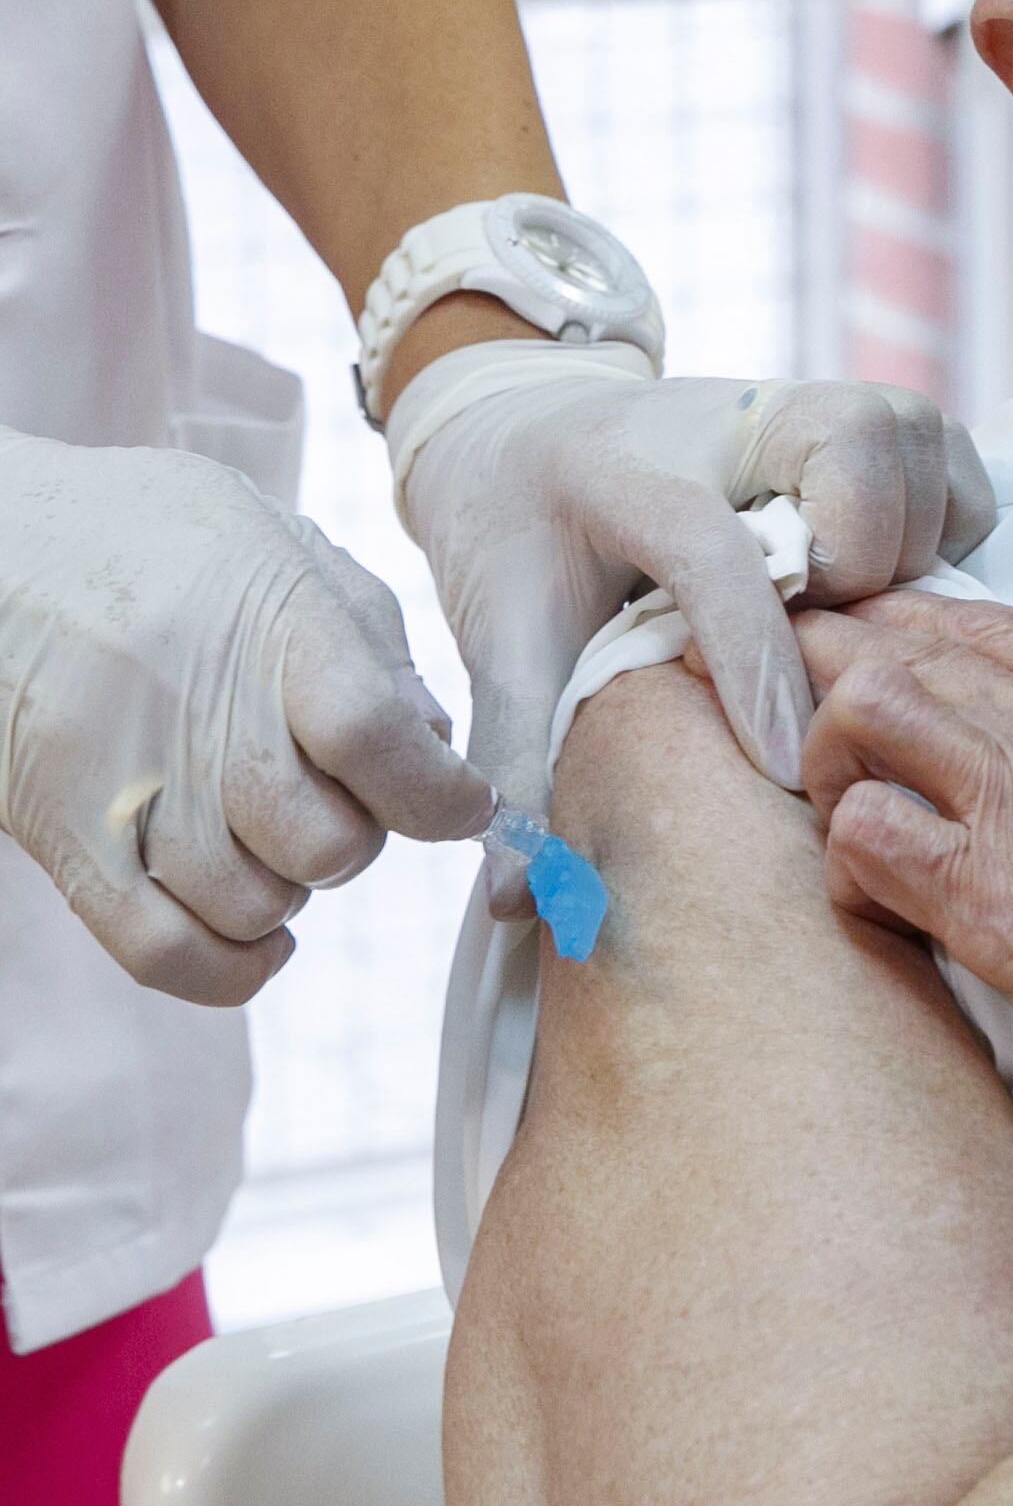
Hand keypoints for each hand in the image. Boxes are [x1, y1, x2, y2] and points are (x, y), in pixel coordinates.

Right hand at [0, 432, 491, 1002]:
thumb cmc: (149, 537)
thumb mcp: (276, 543)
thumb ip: (371, 642)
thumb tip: (436, 744)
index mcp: (269, 624)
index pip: (375, 738)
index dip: (441, 795)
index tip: (463, 803)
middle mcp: (195, 705)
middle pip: (326, 842)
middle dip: (360, 839)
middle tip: (337, 800)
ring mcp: (121, 778)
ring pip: (254, 904)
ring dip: (290, 890)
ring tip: (272, 834)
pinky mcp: (57, 831)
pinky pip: (159, 949)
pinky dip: (227, 968)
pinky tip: (260, 937)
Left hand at [390, 339, 994, 910]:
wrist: (526, 422)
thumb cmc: (522, 537)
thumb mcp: (501, 637)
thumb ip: (517, 756)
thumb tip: (508, 901)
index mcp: (622, 469)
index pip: (711, 553)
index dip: (755, 661)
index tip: (785, 765)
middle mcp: (726, 415)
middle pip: (849, 455)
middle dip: (852, 569)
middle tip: (813, 638)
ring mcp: (806, 399)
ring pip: (913, 451)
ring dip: (902, 550)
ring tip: (843, 614)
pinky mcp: (869, 404)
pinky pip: (951, 460)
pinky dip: (943, 525)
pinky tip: (883, 581)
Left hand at [795, 595, 1012, 1090]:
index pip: (989, 624)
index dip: (910, 630)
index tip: (872, 646)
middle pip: (902, 646)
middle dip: (834, 670)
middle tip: (797, 708)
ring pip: (860, 709)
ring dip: (831, 755)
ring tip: (844, 803)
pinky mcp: (1000, 898)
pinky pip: (863, 839)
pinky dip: (848, 865)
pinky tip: (873, 898)